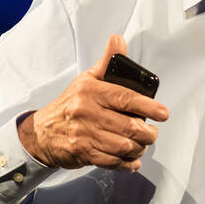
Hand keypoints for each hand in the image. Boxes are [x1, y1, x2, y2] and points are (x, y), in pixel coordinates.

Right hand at [17, 34, 168, 170]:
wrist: (42, 132)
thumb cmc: (70, 104)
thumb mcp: (87, 79)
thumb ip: (107, 62)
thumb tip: (118, 40)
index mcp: (90, 91)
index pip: (125, 98)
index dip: (148, 106)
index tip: (162, 113)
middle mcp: (87, 112)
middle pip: (129, 126)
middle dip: (147, 133)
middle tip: (152, 132)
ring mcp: (84, 134)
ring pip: (123, 146)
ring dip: (139, 148)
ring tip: (142, 144)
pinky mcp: (83, 153)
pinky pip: (112, 161)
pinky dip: (127, 163)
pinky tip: (132, 160)